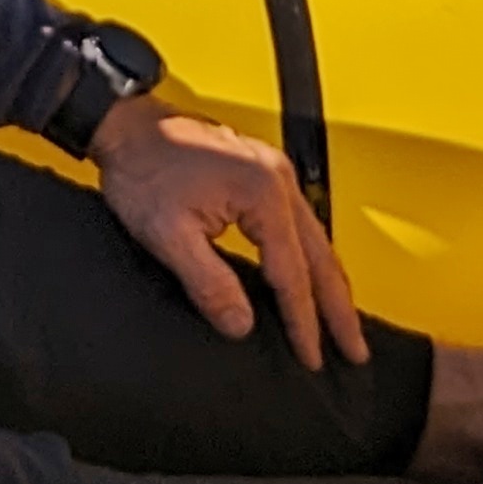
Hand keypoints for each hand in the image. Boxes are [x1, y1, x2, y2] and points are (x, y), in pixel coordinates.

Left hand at [87, 95, 368, 372]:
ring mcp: (275, 172)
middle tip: (354, 351)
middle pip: (322, 256)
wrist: (127, 126)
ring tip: (342, 325)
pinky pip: (301, 224)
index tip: (310, 356)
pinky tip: (312, 278)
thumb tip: (240, 324)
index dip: (302, 321)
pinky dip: (313, 258)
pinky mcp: (264, 173)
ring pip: (318, 239)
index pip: (291, 273)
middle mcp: (278, 178)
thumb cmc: (142, 167)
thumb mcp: (167, 234)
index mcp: (262, 193)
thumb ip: (208, 283)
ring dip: (330, 284)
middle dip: (339, 309)